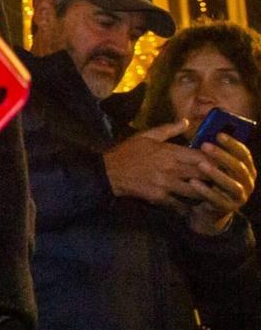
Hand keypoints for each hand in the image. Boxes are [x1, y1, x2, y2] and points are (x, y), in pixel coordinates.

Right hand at [105, 121, 221, 209]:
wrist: (108, 172)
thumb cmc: (128, 152)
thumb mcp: (146, 136)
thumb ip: (168, 129)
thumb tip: (186, 122)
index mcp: (169, 151)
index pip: (201, 156)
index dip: (214, 160)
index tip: (220, 162)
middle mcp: (171, 168)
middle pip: (203, 174)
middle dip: (214, 177)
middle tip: (221, 180)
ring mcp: (166, 184)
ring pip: (195, 191)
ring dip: (204, 193)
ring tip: (210, 194)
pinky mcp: (159, 197)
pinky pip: (179, 204)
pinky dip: (186, 207)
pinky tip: (190, 207)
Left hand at [185, 135, 257, 235]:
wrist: (208, 208)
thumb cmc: (208, 179)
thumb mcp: (212, 164)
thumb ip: (210, 152)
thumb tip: (198, 128)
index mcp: (246, 169)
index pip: (244, 154)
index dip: (233, 143)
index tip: (218, 134)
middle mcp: (247, 182)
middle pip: (238, 167)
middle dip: (222, 155)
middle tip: (205, 145)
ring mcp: (240, 197)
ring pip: (232, 184)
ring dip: (216, 173)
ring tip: (201, 164)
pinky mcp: (228, 208)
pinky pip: (218, 199)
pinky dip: (206, 190)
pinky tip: (193, 182)